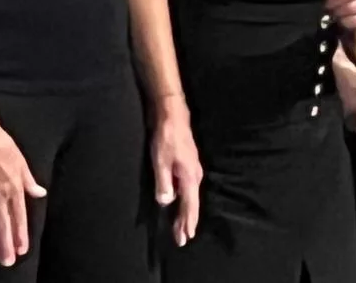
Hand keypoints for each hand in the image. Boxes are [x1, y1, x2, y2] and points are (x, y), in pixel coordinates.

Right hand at [0, 125, 46, 265]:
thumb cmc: (2, 147)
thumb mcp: (22, 163)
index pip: (19, 217)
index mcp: (14, 189)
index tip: (21, 250)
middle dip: (5, 244)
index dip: (20, 234)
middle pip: (2, 224)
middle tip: (6, 262)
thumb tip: (40, 193)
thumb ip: (29, 182)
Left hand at [149, 101, 202, 246]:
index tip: (185, 238)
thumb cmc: (166, 138)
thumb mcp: (160, 162)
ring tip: (182, 227)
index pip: (189, 206)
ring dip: (186, 213)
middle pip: (192, 204)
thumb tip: (166, 202)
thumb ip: (163, 183)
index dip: (187, 222)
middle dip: (187, 222)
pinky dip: (185, 201)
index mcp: (190, 177)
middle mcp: (195, 175)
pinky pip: (188, 189)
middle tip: (183, 239)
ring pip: (191, 197)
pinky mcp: (188, 165)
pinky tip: (181, 203)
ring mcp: (193, 170)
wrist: (173, 116)